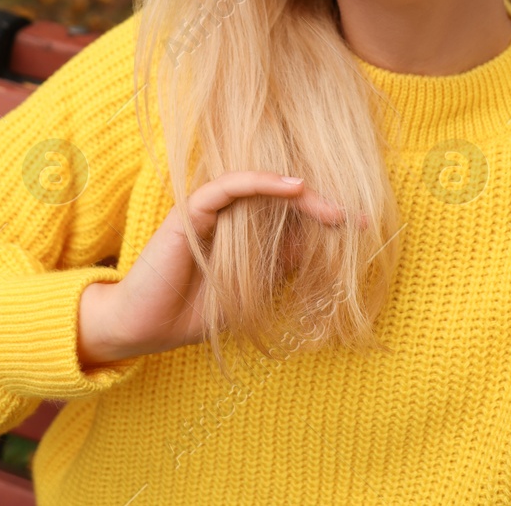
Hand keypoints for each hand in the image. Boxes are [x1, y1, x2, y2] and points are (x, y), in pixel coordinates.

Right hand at [77, 172, 350, 367]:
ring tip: (329, 207)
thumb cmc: (196, 312)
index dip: (326, 215)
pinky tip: (291, 186)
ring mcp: (208, 212)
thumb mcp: (255, 292)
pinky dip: (259, 182)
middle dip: (320, 204)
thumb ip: (283, 268)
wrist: (146, 328)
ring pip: (258, 186)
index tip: (364, 224)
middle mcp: (228, 215)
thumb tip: (324, 253)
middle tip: (351, 217)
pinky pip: (225, 188)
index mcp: (244, 232)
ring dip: (298, 194)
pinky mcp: (189, 214)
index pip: (290, 214)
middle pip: (279, 198)